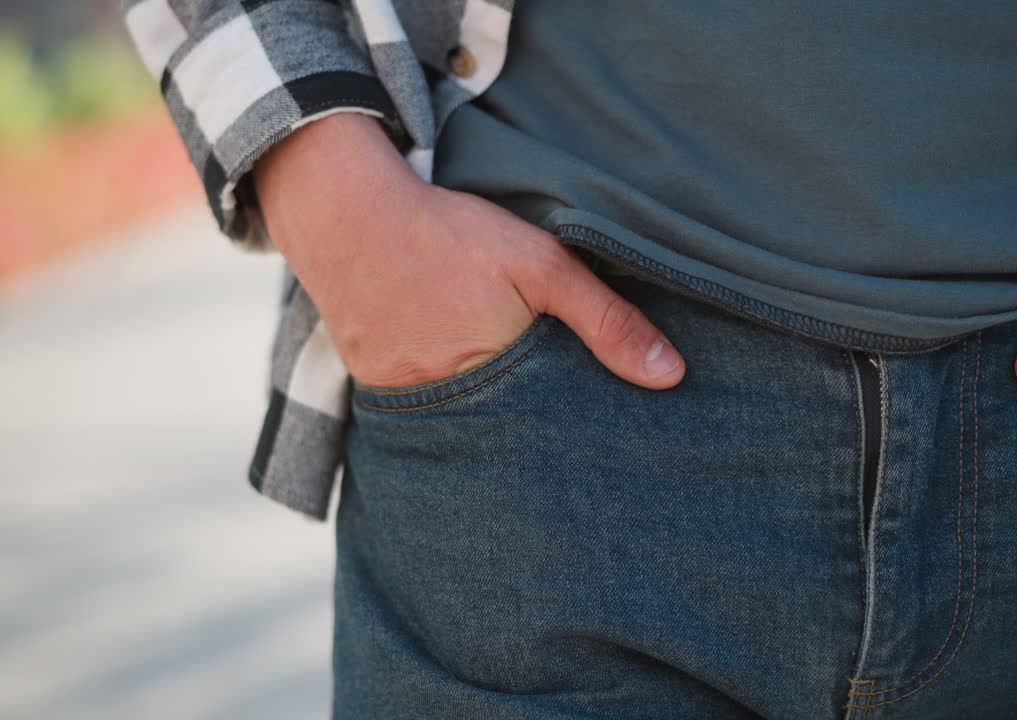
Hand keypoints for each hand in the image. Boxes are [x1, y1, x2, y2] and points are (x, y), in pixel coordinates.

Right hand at [254, 113, 684, 389]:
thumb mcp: (541, 264)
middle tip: (556, 420)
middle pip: (504, 431)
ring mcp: (401, 400)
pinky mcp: (373, 387)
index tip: (595, 430)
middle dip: (531, 429)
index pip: (548, 425)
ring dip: (485, 412)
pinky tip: (457, 371)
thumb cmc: (449, 232)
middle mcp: (442, 404)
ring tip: (506, 393)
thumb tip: (672, 377)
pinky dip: (445, 396)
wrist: (344, 210)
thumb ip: (606, 320)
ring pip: (463, 422)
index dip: (571, 424)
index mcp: (491, 378)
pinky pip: (421, 408)